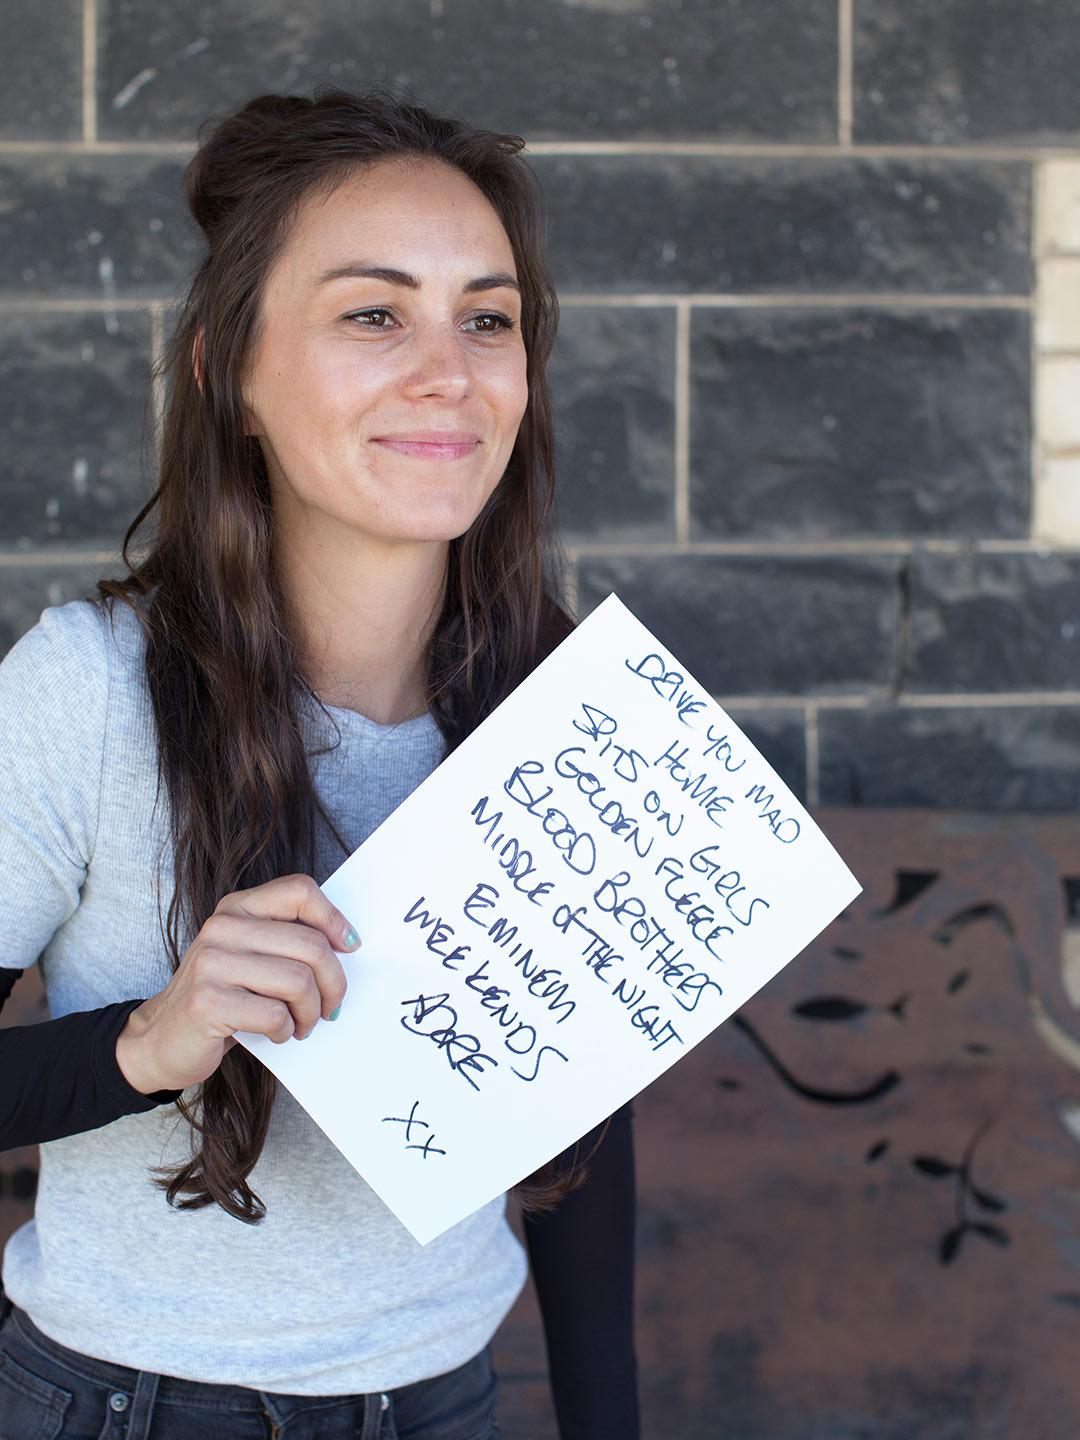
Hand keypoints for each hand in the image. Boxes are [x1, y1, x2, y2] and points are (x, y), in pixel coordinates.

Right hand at [115, 873, 360, 1094]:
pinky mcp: (207, 1002)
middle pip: (311, 945)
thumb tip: (347, 945)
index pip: (300, 891)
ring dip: (310, 1013)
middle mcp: (223, 927)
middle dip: (333, 984)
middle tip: (330, 1008)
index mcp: (238, 907)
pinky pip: (274, 1015)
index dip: (334, 919)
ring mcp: (212, 963)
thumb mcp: (250, 956)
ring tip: (302, 1025)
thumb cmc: (221, 997)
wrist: (160, 1038)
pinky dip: (286, 1030)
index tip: (349, 948)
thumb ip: (286, 941)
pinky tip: (276, 1034)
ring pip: (298, 981)